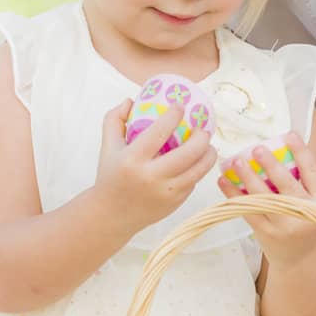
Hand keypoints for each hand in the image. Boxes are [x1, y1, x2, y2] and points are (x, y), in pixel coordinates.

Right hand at [94, 96, 216, 231]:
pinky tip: (197, 162)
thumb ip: (114, 119)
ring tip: (208, 145)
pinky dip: (198, 170)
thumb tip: (131, 100)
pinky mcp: (174, 203)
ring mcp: (165, 192)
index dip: (174, 115)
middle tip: (202, 128)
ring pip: (198, 170)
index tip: (180, 106)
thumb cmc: (110, 176)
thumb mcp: (107, 146)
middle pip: (188, 153)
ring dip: (209, 154)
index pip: (159, 131)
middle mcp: (150, 177)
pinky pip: (193, 182)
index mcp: (132, 159)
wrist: (110, 215)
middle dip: (201, 136)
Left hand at [217, 132, 315, 267]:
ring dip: (247, 177)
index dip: (301, 152)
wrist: (303, 261)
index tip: (289, 134)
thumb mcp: (314, 203)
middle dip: (271, 165)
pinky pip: (248, 210)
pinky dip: (234, 194)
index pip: (313, 172)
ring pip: (264, 197)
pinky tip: (224, 181)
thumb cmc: (306, 222)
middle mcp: (305, 214)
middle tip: (256, 148)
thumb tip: (279, 144)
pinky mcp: (266, 234)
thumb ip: (302, 180)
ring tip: (236, 161)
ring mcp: (285, 226)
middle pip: (286, 184)